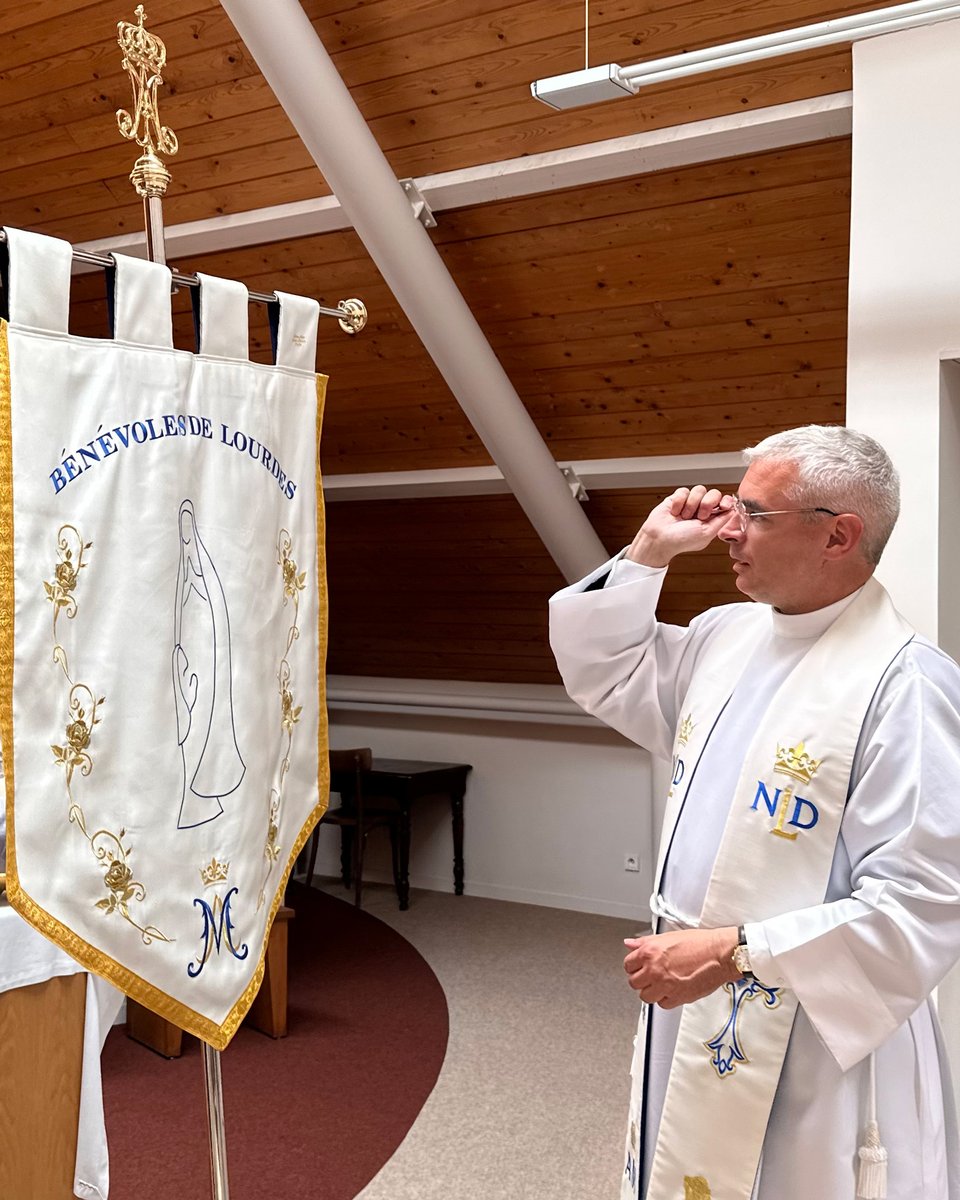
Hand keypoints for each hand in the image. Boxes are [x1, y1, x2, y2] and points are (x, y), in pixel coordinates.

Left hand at [623, 926, 739, 1008]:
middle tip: (650, 976)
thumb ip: (645, 942)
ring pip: (645, 996)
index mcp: (649, 952)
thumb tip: (630, 944)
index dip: (634, 966)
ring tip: (661, 984)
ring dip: (651, 991)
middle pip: (634, 982)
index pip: (628, 965)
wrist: (719, 954)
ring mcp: (665, 985)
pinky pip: (662, 1004)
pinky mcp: (677, 998)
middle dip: (641, 979)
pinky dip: (666, 999)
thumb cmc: (700, 943)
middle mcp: (654, 970)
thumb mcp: (668, 936)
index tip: (639, 967)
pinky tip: (672, 990)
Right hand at [625, 486, 733, 567]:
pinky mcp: (677, 498)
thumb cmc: (682, 540)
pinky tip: (675, 512)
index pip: (725, 503)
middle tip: (700, 515)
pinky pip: (684, 491)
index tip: (723, 505)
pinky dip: (679, 502)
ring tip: (684, 516)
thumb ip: (722, 520)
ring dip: (692, 504)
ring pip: (699, 490)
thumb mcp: (707, 533)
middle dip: (708, 503)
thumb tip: (734, 509)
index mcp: (712, 519)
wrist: (660, 538)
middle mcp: (702, 509)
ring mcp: (690, 503)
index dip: (726, 501)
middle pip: (714, 493)